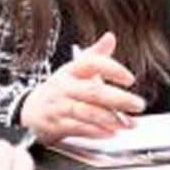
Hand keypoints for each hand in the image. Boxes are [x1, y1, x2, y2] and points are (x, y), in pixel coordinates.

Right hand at [19, 32, 145, 143]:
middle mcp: (65, 87)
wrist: (31, 110)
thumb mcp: (75, 69)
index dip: (112, 69)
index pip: (91, 63)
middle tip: (138, 104)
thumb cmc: (61, 88)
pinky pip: (78, 129)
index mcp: (71, 70)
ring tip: (128, 123)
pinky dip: (96, 132)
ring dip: (110, 119)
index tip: (130, 78)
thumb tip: (110, 37)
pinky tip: (111, 133)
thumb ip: (96, 55)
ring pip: (86, 112)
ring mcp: (59, 106)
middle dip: (118, 99)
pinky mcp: (57, 125)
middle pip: (93, 91)